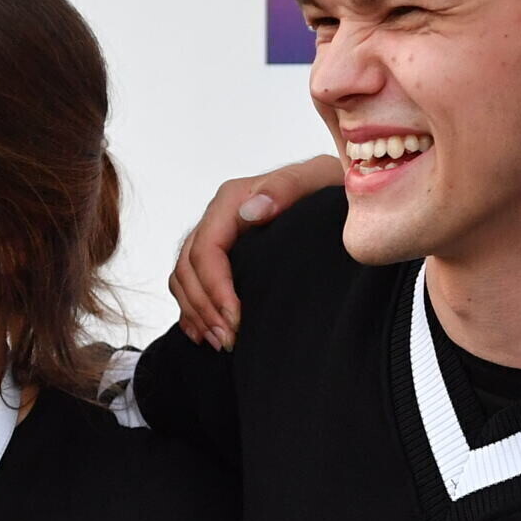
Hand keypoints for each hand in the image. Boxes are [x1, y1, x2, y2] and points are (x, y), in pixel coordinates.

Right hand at [167, 155, 339, 348]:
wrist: (338, 193)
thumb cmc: (331, 188)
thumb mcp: (317, 178)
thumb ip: (286, 187)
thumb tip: (251, 211)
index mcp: (233, 199)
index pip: (206, 249)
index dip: (215, 288)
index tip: (236, 319)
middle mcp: (219, 217)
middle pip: (188, 267)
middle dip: (204, 308)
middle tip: (228, 340)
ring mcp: (217, 237)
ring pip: (183, 278)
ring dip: (196, 313)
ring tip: (220, 342)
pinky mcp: (221, 255)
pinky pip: (188, 284)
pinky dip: (191, 310)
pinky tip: (202, 333)